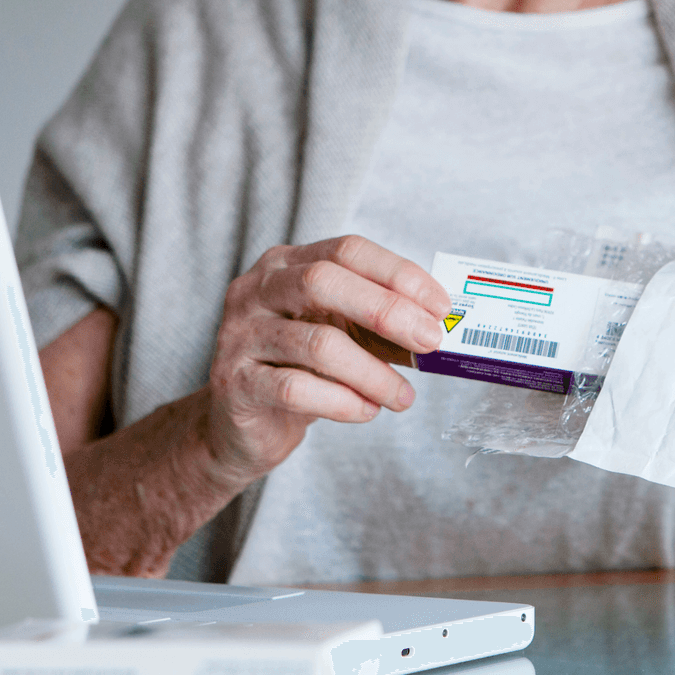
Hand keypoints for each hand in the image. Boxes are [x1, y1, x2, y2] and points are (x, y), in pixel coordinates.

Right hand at [203, 235, 450, 482]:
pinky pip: (296, 389)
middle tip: (430, 341)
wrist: (241, 424)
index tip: (440, 306)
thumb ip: (378, 325)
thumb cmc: (299, 368)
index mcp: (286, 264)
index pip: (347, 250)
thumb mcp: (339, 334)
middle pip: (323, 282)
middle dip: (387, 310)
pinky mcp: (234, 382)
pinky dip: (343, 402)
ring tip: (403, 396)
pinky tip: (367, 411)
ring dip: (373, 372)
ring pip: (317, 343)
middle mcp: (256, 290)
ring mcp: (239, 334)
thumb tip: (438, 327)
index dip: (398, 274)